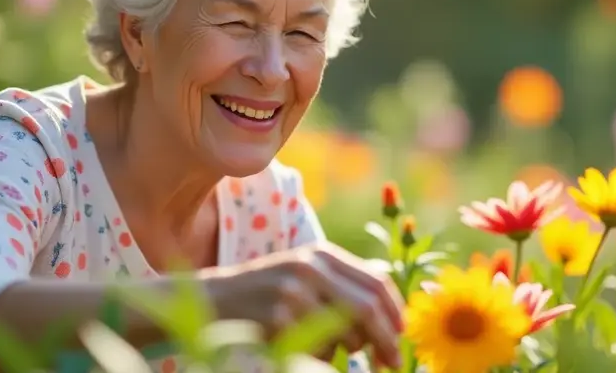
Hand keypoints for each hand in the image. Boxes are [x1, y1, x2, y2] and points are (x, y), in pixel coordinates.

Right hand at [199, 243, 404, 367]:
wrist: (212, 301)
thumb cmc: (266, 294)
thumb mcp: (304, 276)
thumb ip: (343, 285)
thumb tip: (394, 313)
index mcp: (321, 254)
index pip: (376, 281)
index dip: (396, 312)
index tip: (403, 336)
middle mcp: (310, 267)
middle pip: (368, 308)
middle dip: (386, 340)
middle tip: (393, 363)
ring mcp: (293, 291)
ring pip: (346, 334)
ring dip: (345, 351)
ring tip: (322, 347)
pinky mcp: (278, 318)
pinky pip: (316, 351)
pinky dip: (316, 359)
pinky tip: (295, 348)